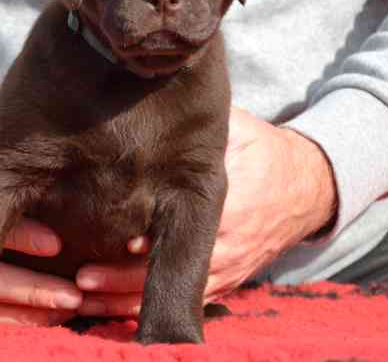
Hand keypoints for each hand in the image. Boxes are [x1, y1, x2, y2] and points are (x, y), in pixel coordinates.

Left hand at [74, 107, 335, 316]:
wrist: (305, 185)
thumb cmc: (260, 148)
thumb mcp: (237, 126)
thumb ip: (201, 120)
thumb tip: (158, 83)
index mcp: (228, 202)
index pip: (180, 233)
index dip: (138, 249)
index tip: (102, 248)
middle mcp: (227, 241)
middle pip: (169, 271)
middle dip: (122, 280)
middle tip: (81, 276)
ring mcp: (229, 266)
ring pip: (172, 293)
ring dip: (129, 299)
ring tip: (86, 292)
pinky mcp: (228, 279)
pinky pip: (185, 300)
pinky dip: (151, 303)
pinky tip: (113, 302)